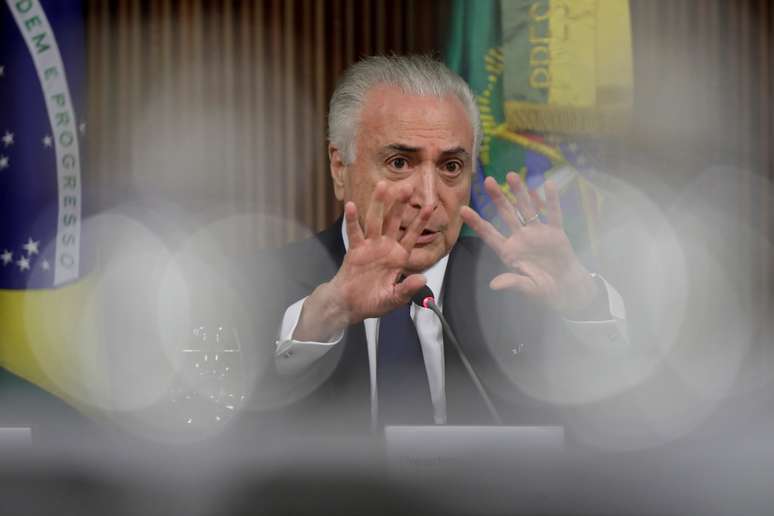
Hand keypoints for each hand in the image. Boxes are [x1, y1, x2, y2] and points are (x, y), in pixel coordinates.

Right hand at [293, 182, 431, 340]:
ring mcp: (370, 246)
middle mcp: (385, 247)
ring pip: (375, 221)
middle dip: (400, 205)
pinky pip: (354, 233)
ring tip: (382, 186)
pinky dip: (352, 219)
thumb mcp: (394, 299)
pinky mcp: (355, 250)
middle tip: (406, 186)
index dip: (420, 221)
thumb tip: (423, 280)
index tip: (430, 206)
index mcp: (399, 257)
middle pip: (394, 222)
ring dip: (378, 204)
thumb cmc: (373, 301)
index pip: (412, 235)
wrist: (351, 305)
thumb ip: (407, 289)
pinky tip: (350, 205)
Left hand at [460, 172, 597, 317]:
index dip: (477, 223)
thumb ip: (513, 283)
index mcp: (509, 252)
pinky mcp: (555, 232)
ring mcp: (537, 233)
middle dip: (498, 198)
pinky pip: (553, 214)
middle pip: (506, 214)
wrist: (566, 289)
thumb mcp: (528, 288)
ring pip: (527, 209)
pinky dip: (551, 200)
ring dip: (520, 193)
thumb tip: (494, 285)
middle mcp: (521, 238)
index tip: (463, 210)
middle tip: (487, 181)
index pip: (489, 234)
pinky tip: (548, 184)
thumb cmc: (544, 290)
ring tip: (512, 175)